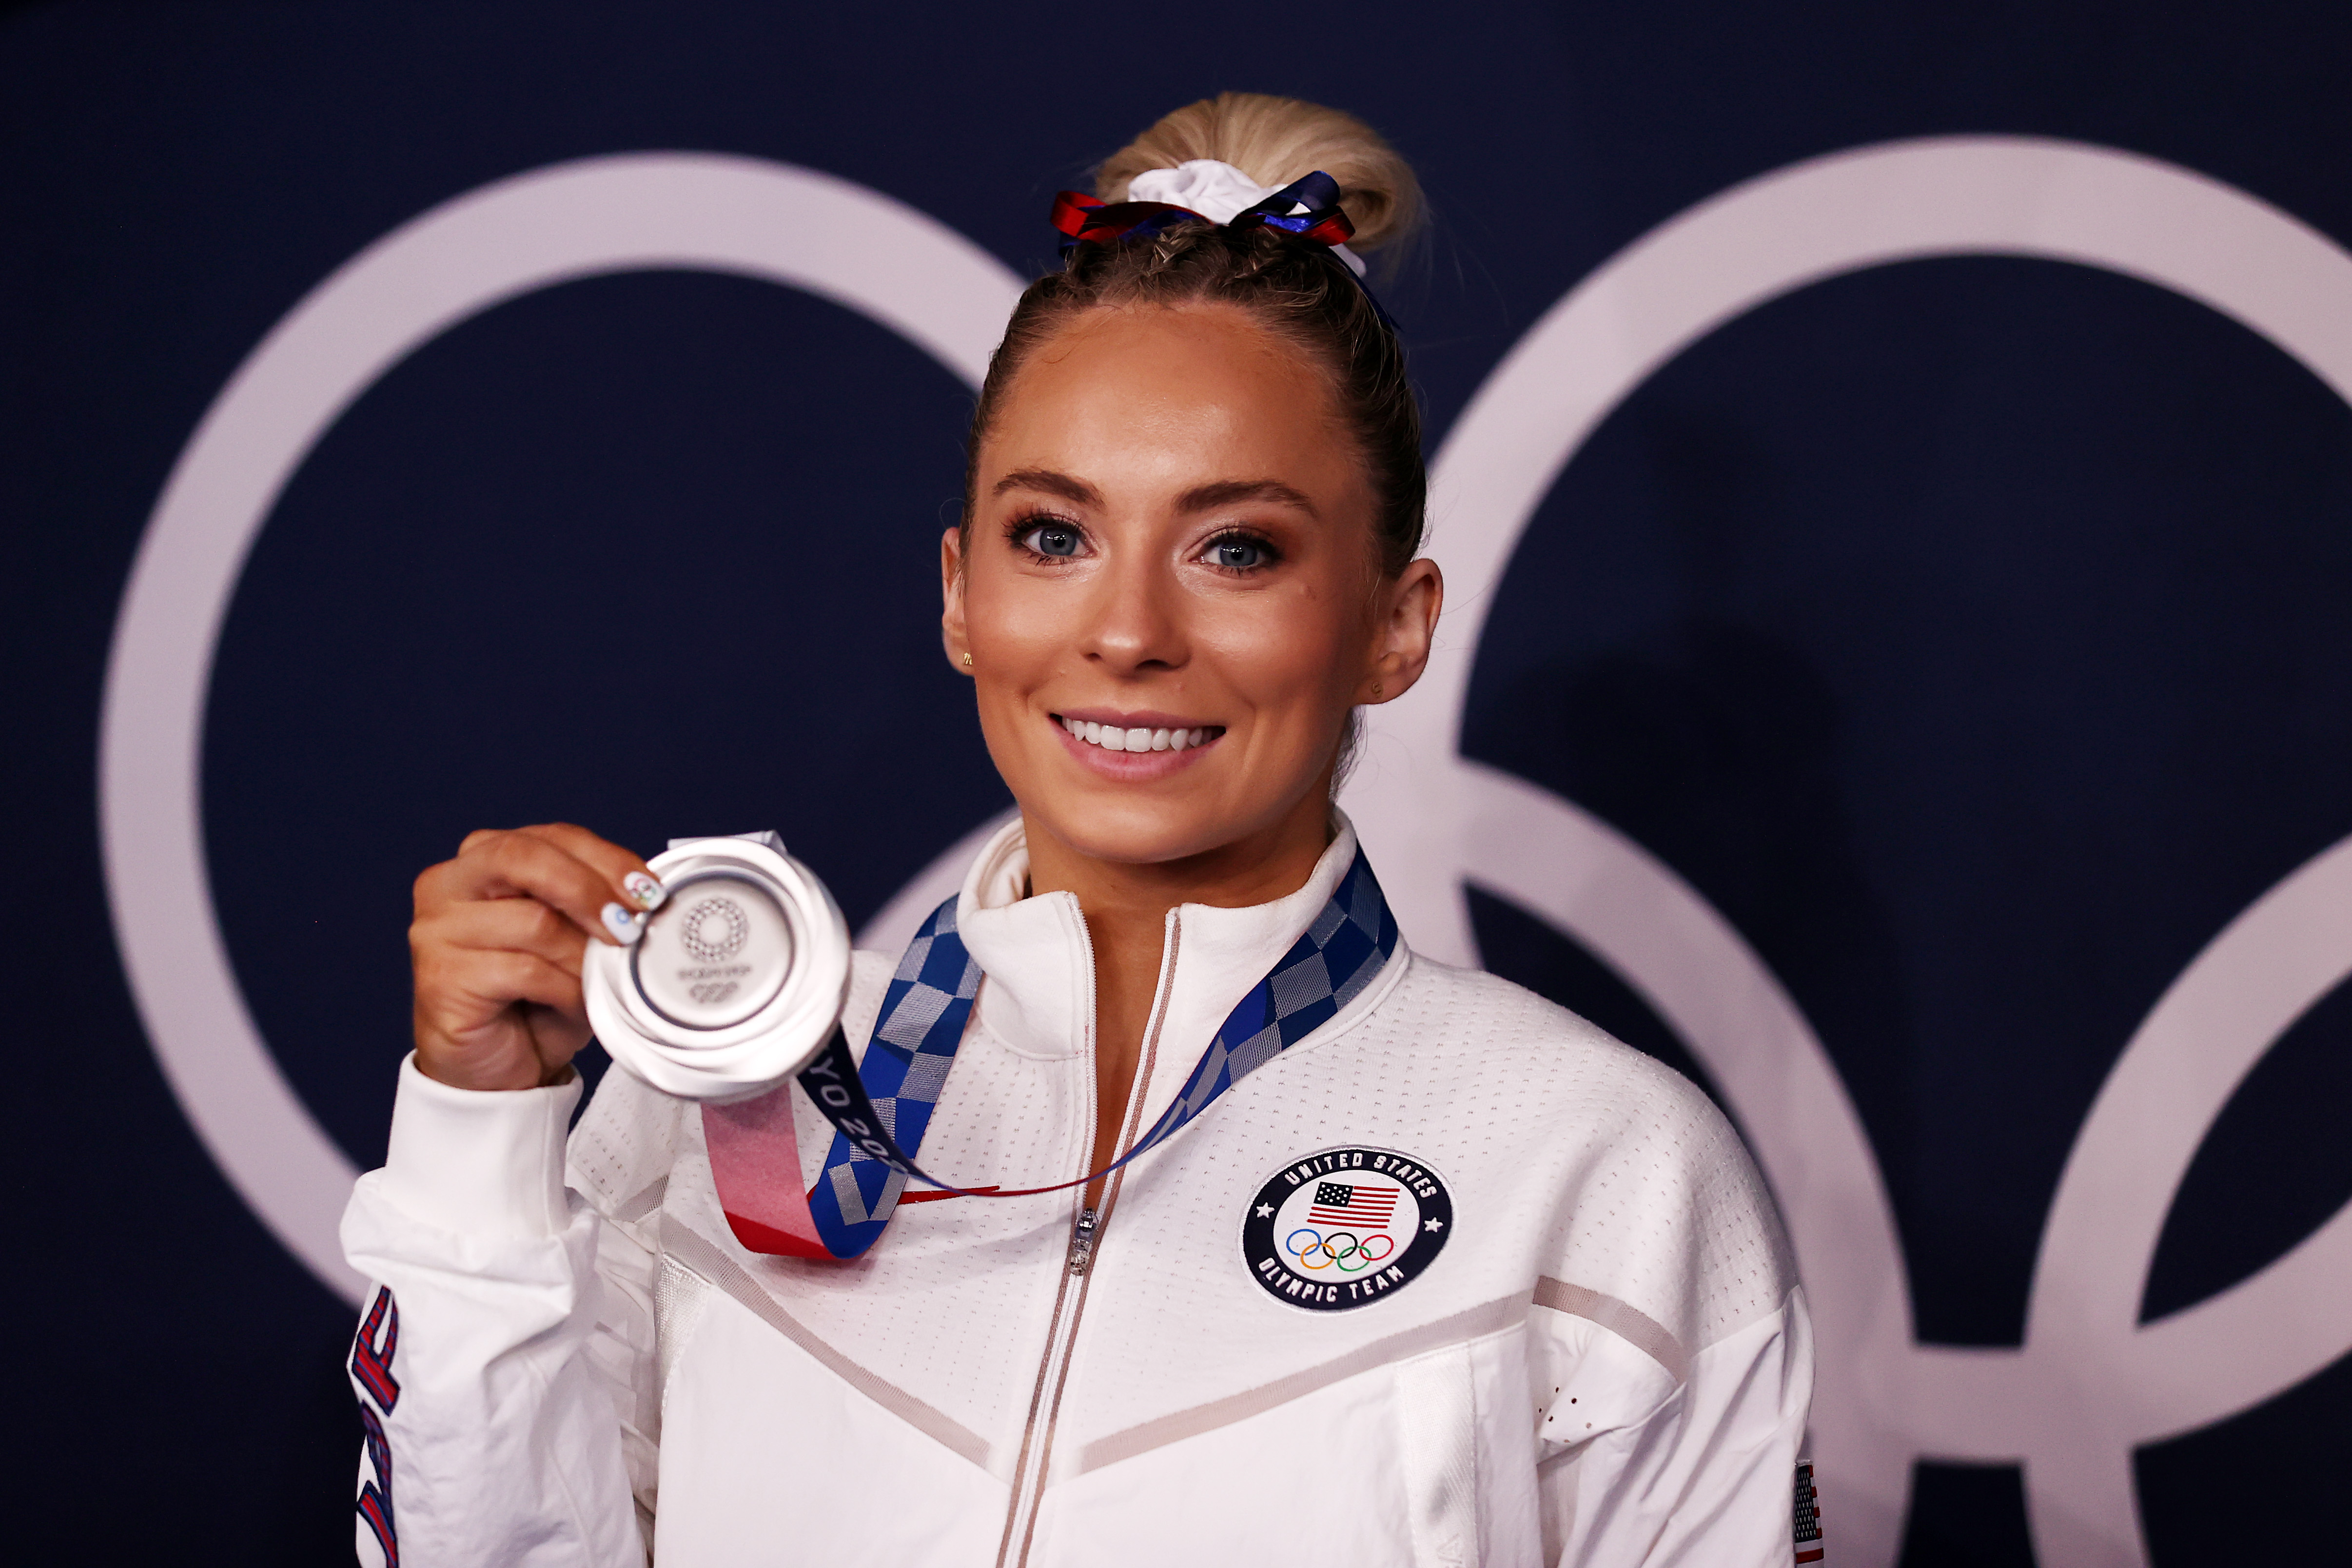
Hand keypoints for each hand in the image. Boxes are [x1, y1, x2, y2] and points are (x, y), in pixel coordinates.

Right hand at [408, 824, 661, 1091]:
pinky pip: (525, 971)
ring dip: (583, 956)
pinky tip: (572, 1004)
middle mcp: (448, 884)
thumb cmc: (536, 998)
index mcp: (483, 858)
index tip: (648, 891)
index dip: (606, 859)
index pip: (551, 837)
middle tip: (629, 925)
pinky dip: (565, 989)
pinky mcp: (441, 977)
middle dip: (589, 889)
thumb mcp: (572, 937)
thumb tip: (643, 895)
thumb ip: (592, 904)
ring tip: (597, 981)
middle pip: (525, 858)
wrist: (497, 1070)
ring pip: (534, 921)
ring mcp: (436, 930)